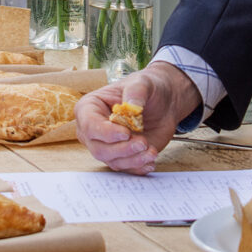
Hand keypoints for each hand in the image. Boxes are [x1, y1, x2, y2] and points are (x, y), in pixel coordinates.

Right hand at [74, 61, 201, 174]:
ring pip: (112, 161)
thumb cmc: (147, 89)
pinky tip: (151, 160)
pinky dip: (138, 167)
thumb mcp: (142, 83)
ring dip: (133, 159)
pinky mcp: (121, 156)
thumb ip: (136, 91)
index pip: (90, 126)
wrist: (163, 102)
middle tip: (143, 142)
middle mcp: (93, 130)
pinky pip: (125, 168)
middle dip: (122, 149)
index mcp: (89, 108)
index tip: (126, 133)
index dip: (106, 132)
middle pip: (98, 149)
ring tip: (151, 150)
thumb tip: (132, 106)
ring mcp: (106, 145)